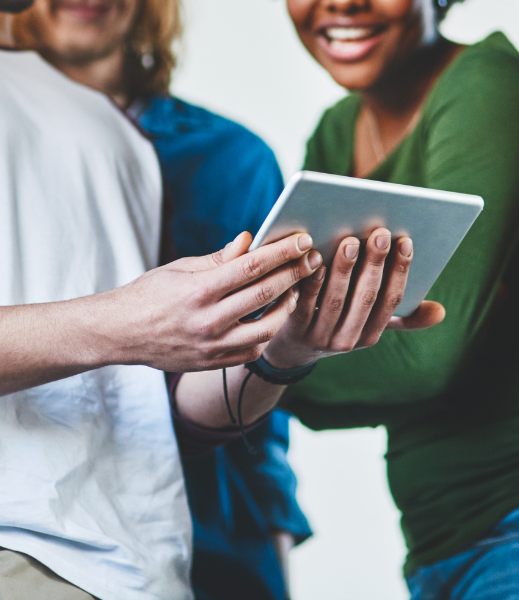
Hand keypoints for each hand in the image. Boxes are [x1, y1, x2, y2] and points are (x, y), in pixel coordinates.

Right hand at [100, 231, 322, 371]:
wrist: (120, 335)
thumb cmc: (149, 294)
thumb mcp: (180, 268)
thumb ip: (218, 258)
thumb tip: (250, 241)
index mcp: (199, 290)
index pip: (251, 266)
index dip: (281, 252)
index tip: (303, 240)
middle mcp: (208, 320)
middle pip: (266, 293)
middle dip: (295, 273)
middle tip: (314, 258)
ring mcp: (213, 346)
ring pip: (268, 327)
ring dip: (288, 305)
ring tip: (297, 288)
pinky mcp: (214, 363)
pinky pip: (253, 349)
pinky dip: (268, 331)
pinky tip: (274, 315)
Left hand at [264, 229, 443, 369]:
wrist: (291, 347)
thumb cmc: (339, 320)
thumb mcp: (370, 323)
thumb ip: (402, 316)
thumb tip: (440, 311)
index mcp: (371, 334)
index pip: (391, 301)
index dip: (400, 271)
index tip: (406, 241)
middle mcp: (347, 340)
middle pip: (365, 298)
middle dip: (375, 264)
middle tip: (379, 233)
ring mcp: (318, 336)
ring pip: (335, 300)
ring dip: (344, 270)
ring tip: (349, 241)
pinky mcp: (292, 327)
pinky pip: (303, 304)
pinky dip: (312, 282)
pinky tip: (316, 260)